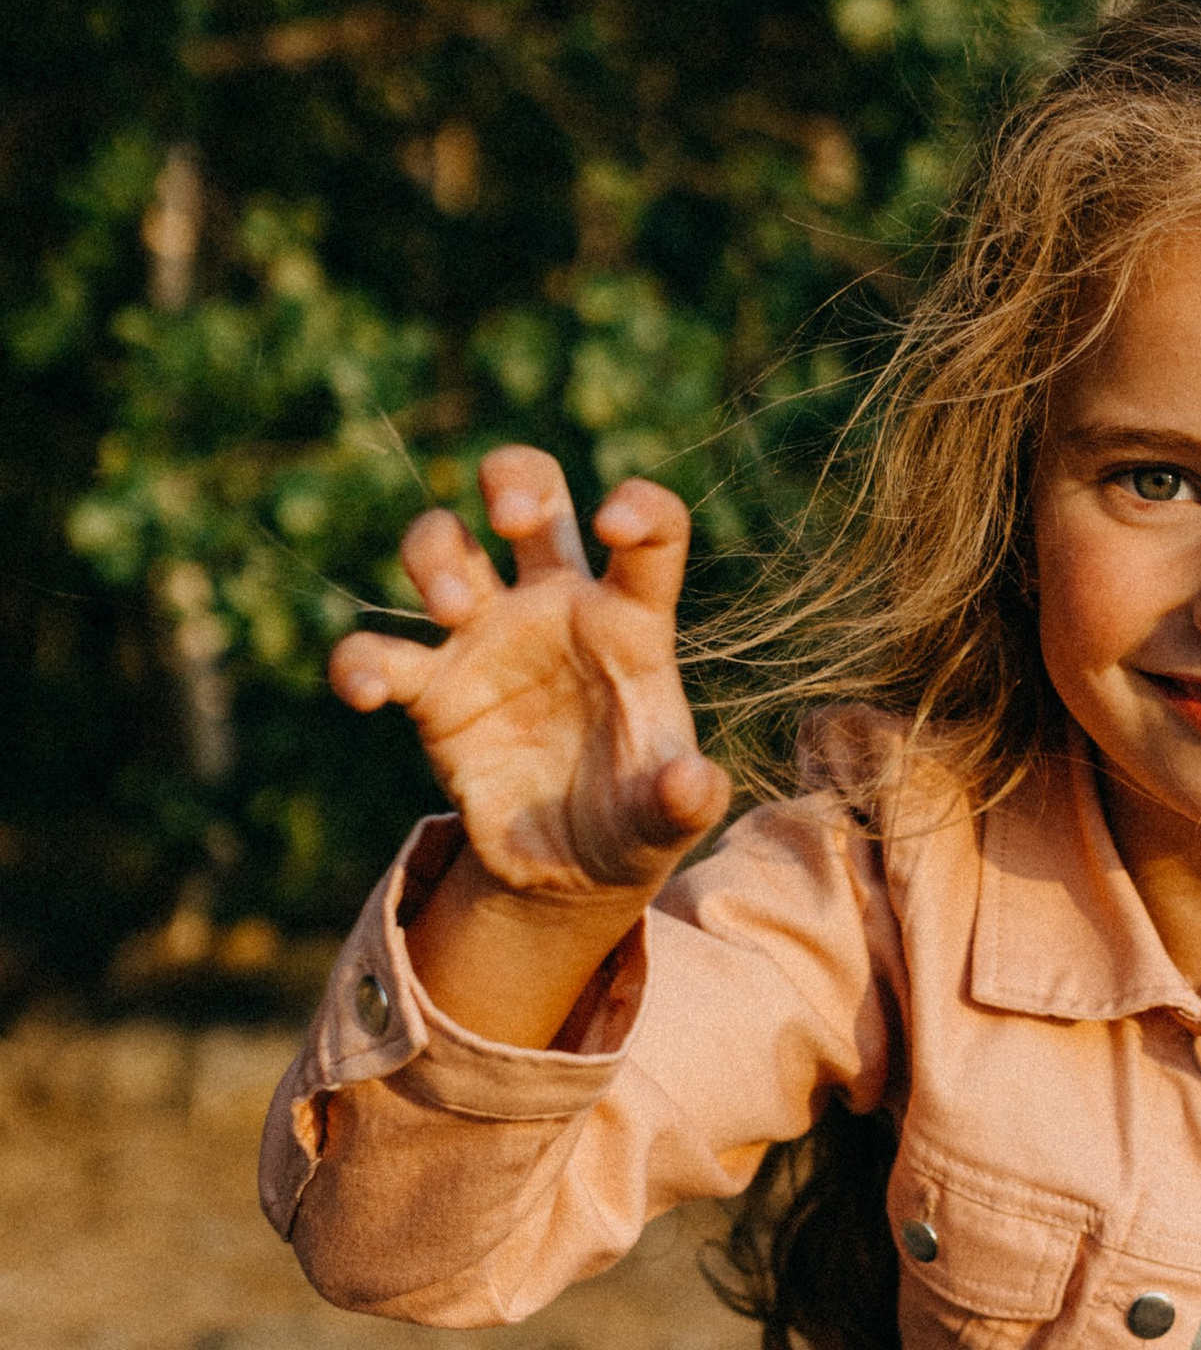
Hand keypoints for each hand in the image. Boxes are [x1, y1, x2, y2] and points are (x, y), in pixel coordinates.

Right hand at [331, 446, 726, 903]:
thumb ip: (686, 799)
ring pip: (444, 543)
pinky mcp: (431, 688)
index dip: (640, 507)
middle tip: (509, 519)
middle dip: (513, 479)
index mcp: (628, 621)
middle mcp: (555, 608)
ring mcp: (486, 639)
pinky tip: (370, 693)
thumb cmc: (634, 820)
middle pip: (531, 493)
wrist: (568, 869)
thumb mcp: (669, 822)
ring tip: (452, 610)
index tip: (614, 525)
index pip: (650, 534)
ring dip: (435, 554)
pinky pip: (377, 652)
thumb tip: (691, 784)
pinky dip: (359, 662)